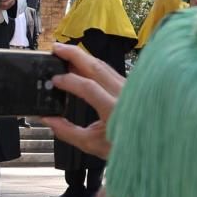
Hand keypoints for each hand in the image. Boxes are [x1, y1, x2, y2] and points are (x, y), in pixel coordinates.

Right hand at [42, 43, 125, 159]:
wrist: (149, 145)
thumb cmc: (122, 147)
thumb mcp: (91, 144)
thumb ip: (66, 131)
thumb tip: (47, 118)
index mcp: (114, 110)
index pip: (89, 87)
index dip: (69, 81)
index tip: (54, 80)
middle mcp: (123, 94)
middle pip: (97, 67)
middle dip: (74, 55)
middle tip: (55, 48)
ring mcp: (128, 87)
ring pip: (103, 65)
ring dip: (83, 56)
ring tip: (64, 52)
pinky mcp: (128, 85)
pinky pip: (108, 70)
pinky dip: (92, 64)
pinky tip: (81, 63)